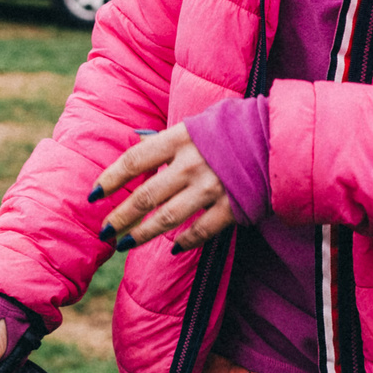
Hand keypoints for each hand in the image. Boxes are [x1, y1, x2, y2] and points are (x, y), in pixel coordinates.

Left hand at [91, 124, 237, 254]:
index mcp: (180, 139)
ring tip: (124, 244)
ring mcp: (212, 189)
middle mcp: (192, 165)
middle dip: (120, 217)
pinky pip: (201, 231)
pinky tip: (173, 247)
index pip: (134, 161)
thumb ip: (167, 139)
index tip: (93, 195)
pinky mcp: (232, 208)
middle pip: (145, 196)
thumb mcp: (197, 124)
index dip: (110, 179)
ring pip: (167, 219)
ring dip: (142, 234)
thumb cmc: (234, 129)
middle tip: (104, 230)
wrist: (279, 138)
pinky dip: (185, 242)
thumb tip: (136, 143)